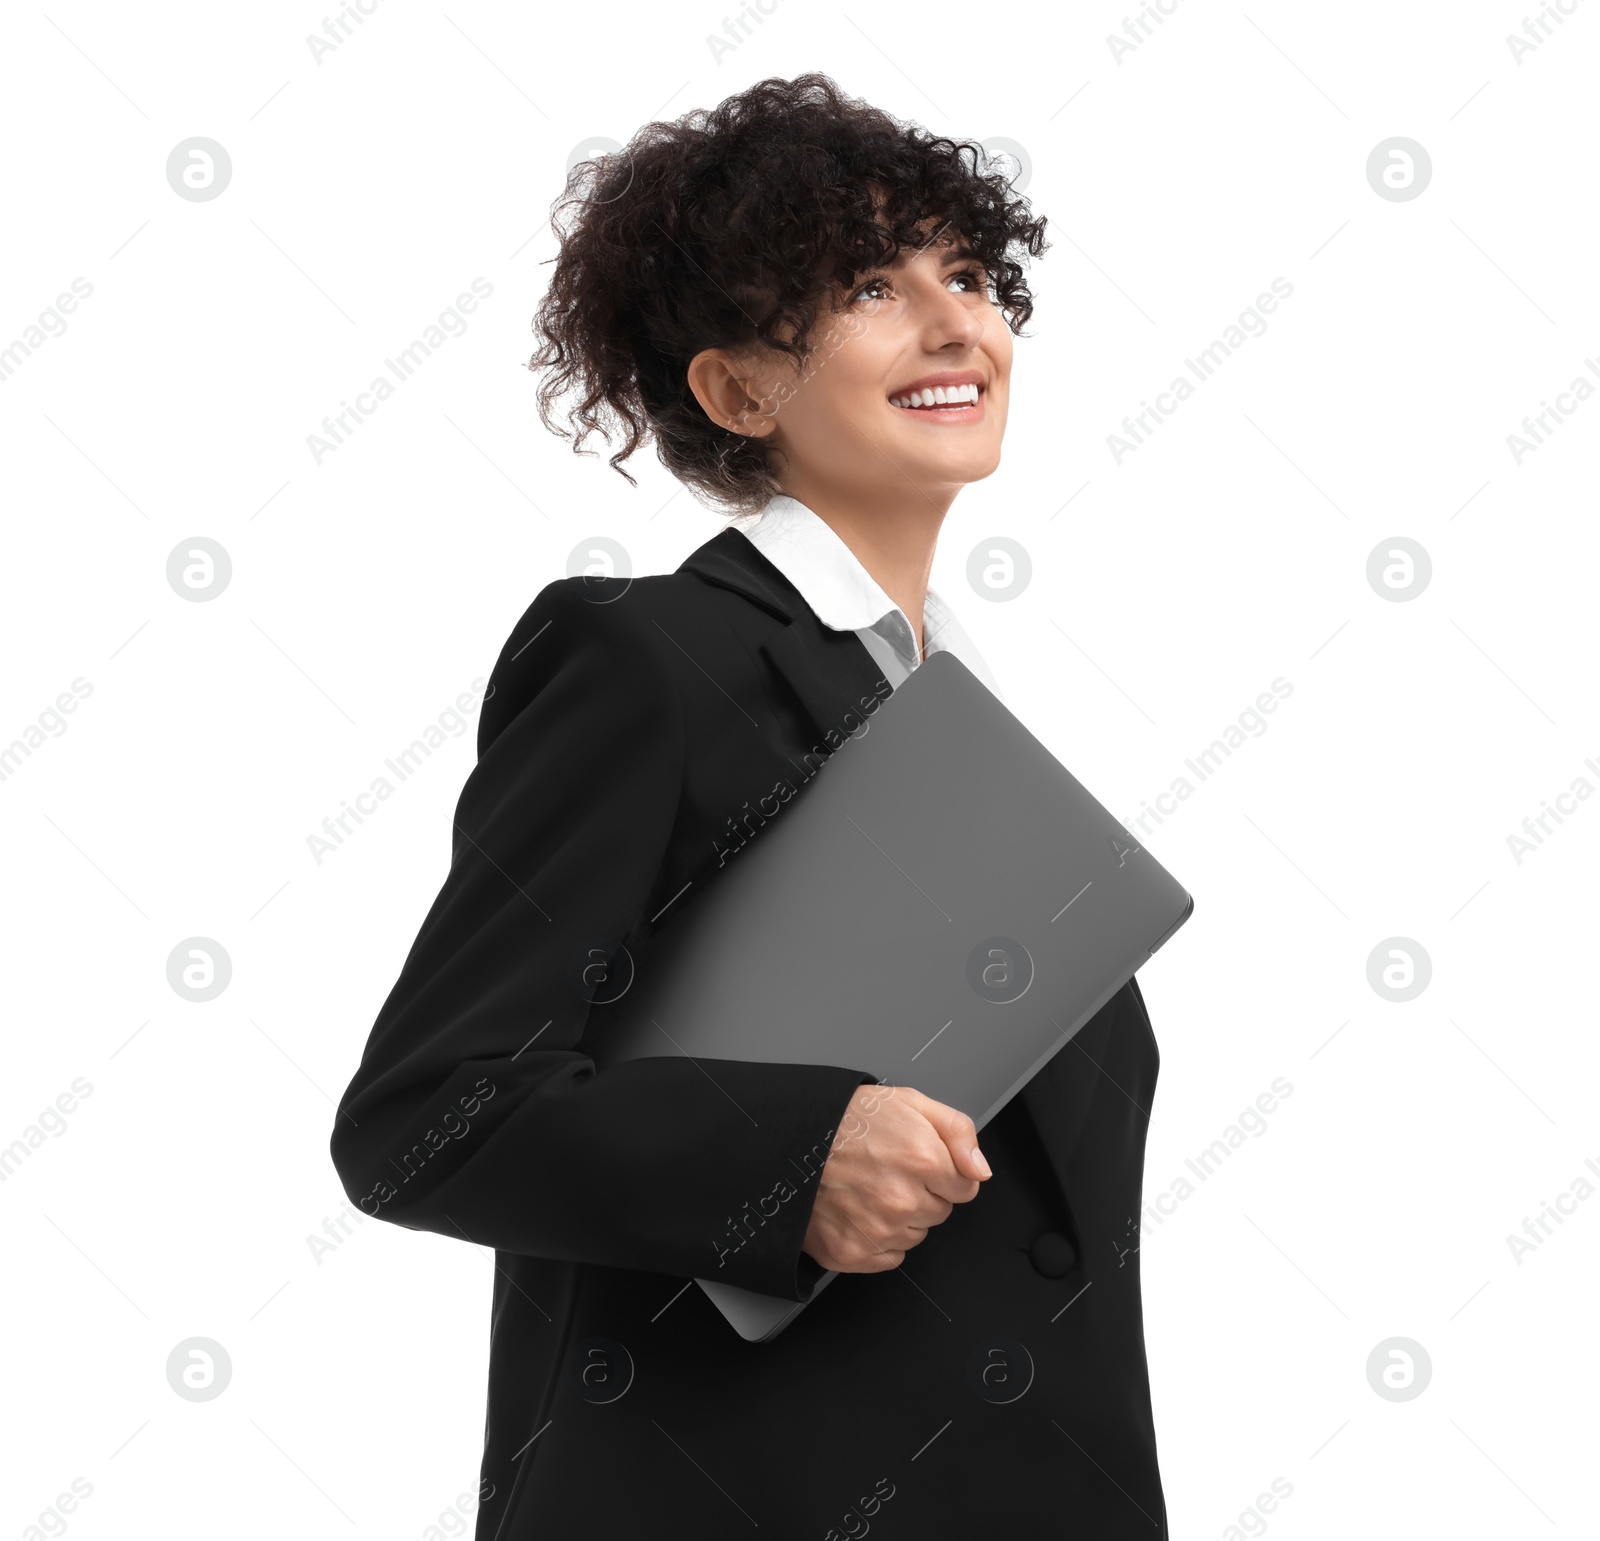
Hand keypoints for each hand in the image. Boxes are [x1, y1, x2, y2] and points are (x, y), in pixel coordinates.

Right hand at [802, 1083, 990, 1274]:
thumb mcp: (910, 1102)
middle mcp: (902, 1200)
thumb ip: (958, 1132)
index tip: (920, 1162)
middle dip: (922, 1192)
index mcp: (922, 1159)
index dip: (944, 1172)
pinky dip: (879, 1239)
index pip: (965, 1188)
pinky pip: (890, 1256)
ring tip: (869, 1187)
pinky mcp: (854, 1254)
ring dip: (901, 1217)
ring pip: (916, 1235)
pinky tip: (859, 1210)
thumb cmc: (846, 1120)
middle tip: (888, 1170)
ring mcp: (877, 1231)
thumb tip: (980, 1169)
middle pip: (940, 1212)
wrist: (790, 1141)